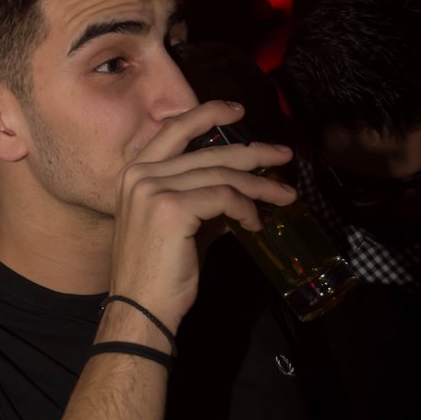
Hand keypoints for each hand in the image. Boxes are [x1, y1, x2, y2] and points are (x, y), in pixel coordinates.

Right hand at [108, 100, 294, 334]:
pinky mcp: (172, 207)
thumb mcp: (181, 225)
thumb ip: (203, 201)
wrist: (141, 308)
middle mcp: (140, 174)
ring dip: (259, 185)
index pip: (174, 129)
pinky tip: (255, 224)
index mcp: (135, 172)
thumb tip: (240, 193)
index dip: (208, 114)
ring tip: (285, 196)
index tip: (238, 110)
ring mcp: (153, 188)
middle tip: (283, 156)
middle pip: (208, 152)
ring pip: (221, 174)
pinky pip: (224, 197)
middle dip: (252, 152)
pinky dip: (246, 208)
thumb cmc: (160, 272)